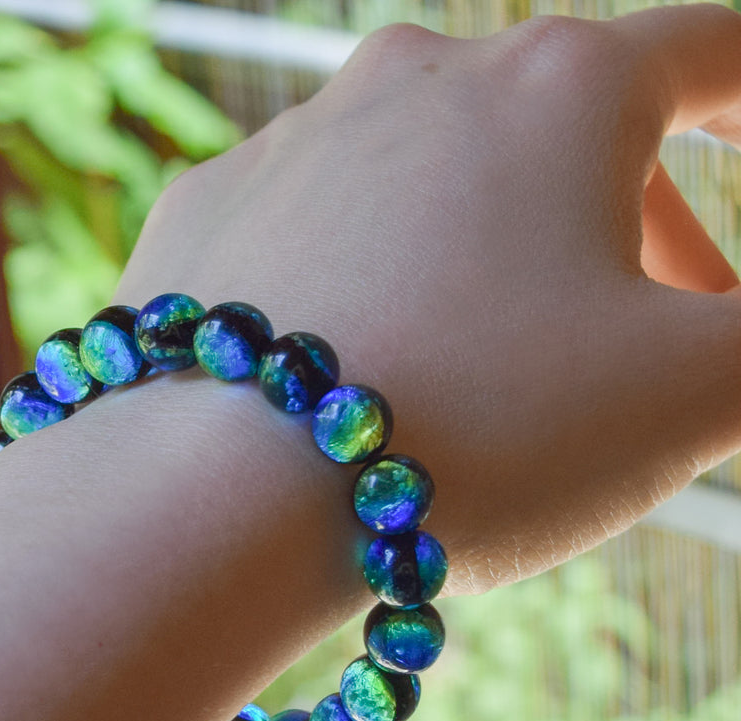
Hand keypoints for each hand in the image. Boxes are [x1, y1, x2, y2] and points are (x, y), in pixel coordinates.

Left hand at [115, 4, 740, 593]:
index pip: (703, 55)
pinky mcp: (201, 216)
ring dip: (489, 257)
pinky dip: (364, 287)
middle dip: (636, 228)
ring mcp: (288, 143)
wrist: (220, 494)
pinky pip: (315, 237)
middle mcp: (409, 80)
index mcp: (553, 89)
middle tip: (659, 330)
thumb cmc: (478, 432)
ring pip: (430, 185)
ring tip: (501, 364)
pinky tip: (360, 364)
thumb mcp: (689, 395)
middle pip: (561, 133)